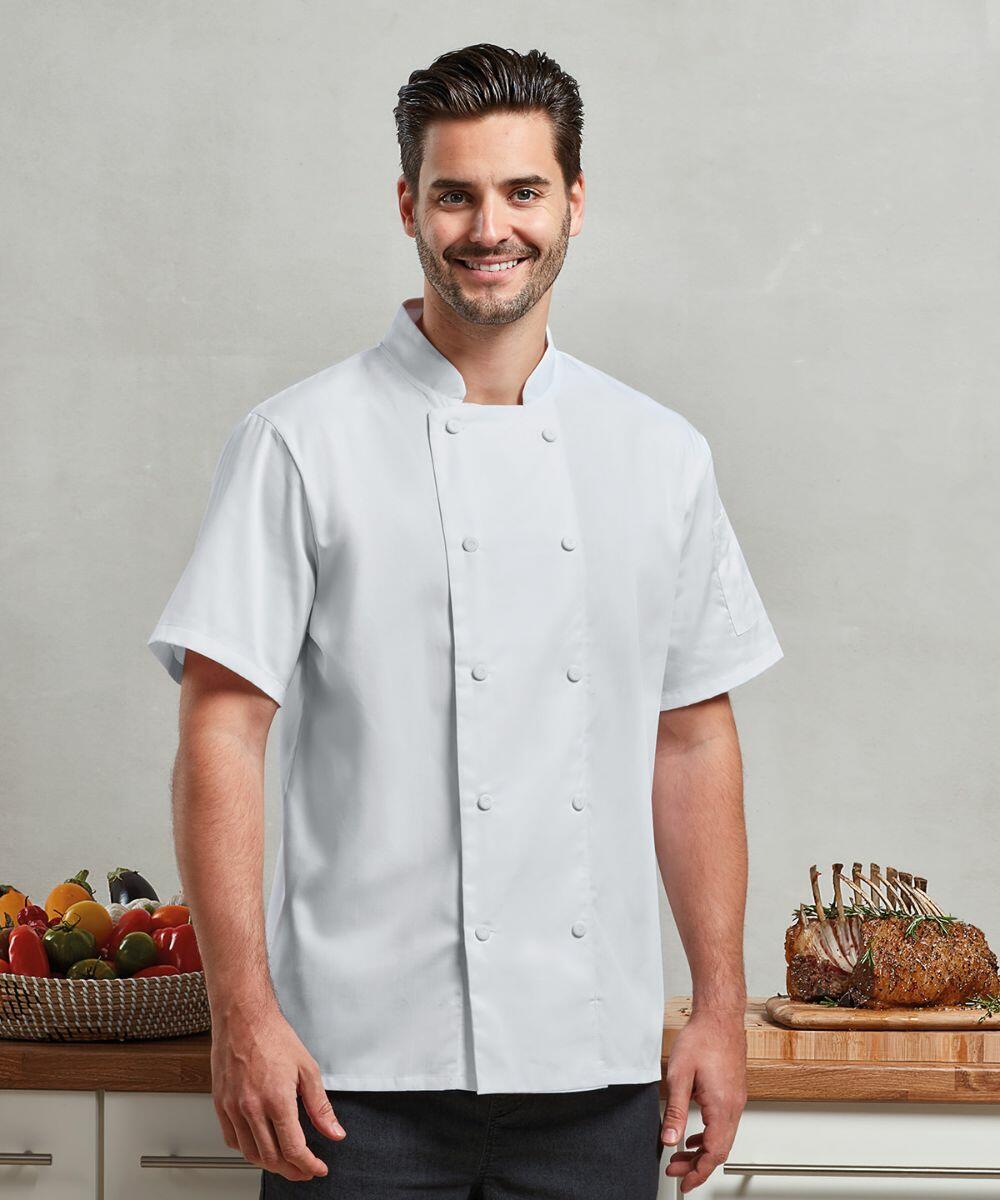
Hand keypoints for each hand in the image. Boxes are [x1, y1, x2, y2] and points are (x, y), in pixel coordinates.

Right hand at [209, 995, 345, 1180]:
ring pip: (250, 1153)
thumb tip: (334, 1132)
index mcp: (276, 1099)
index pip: (293, 1149)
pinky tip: (260, 1144)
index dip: (308, 1165)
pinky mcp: (220, 1104)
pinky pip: (232, 1139)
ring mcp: (232, 1107)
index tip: (317, 1168)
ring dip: (270, 1164)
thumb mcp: (307, 1069)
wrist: (243, 1017)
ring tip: (286, 1161)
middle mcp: (251, 1108)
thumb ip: (321, 1106)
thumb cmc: (273, 1036)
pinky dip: (248, 1149)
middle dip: (292, 1170)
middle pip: (271, 1158)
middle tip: (305, 1169)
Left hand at [659, 1011, 746, 1193]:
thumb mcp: (679, 1075)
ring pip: (722, 1137)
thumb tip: (670, 1140)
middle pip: (719, 1150)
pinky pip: (724, 1123)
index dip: (698, 1172)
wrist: (719, 1016)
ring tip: (681, 1155)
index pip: (713, 1153)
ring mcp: (736, 1099)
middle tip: (676, 1170)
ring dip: (703, 1151)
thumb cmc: (702, 1038)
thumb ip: (675, 1110)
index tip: (683, 1183)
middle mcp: (734, 1106)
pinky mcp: (733, 1091)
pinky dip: (709, 1134)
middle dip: (697, 1165)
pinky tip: (695, 1133)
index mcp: (722, 1106)